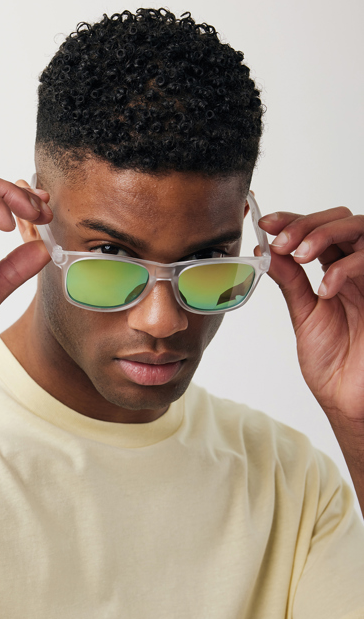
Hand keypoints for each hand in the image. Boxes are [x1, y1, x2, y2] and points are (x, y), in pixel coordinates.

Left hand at [259, 206, 363, 423]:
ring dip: (324, 235)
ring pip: (360, 229)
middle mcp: (358, 271)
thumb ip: (290, 281)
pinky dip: (344, 268)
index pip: (319, 230)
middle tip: (280, 241)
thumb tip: (266, 250)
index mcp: (337, 273)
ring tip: (299, 255)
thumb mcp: (304, 314)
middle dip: (306, 224)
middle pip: (343, 220)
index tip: (265, 223)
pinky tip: (325, 288)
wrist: (347, 398)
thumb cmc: (332, 362)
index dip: (293, 219)